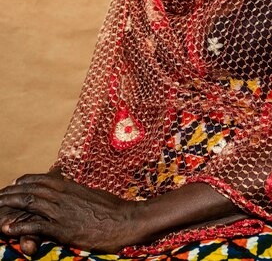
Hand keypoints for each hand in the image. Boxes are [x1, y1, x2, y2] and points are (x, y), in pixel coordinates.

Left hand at [0, 174, 143, 252]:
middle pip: (30, 189)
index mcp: (69, 185)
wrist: (124, 219)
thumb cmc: (112, 208)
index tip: (14, 183)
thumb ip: (78, 191)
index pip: (41, 179)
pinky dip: (19, 226)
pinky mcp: (62, 227)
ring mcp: (61, 210)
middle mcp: (62, 194)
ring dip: (9, 205)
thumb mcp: (92, 193)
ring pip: (28, 203)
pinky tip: (7, 228)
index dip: (25, 181)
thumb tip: (73, 189)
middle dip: (11, 193)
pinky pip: (35, 225)